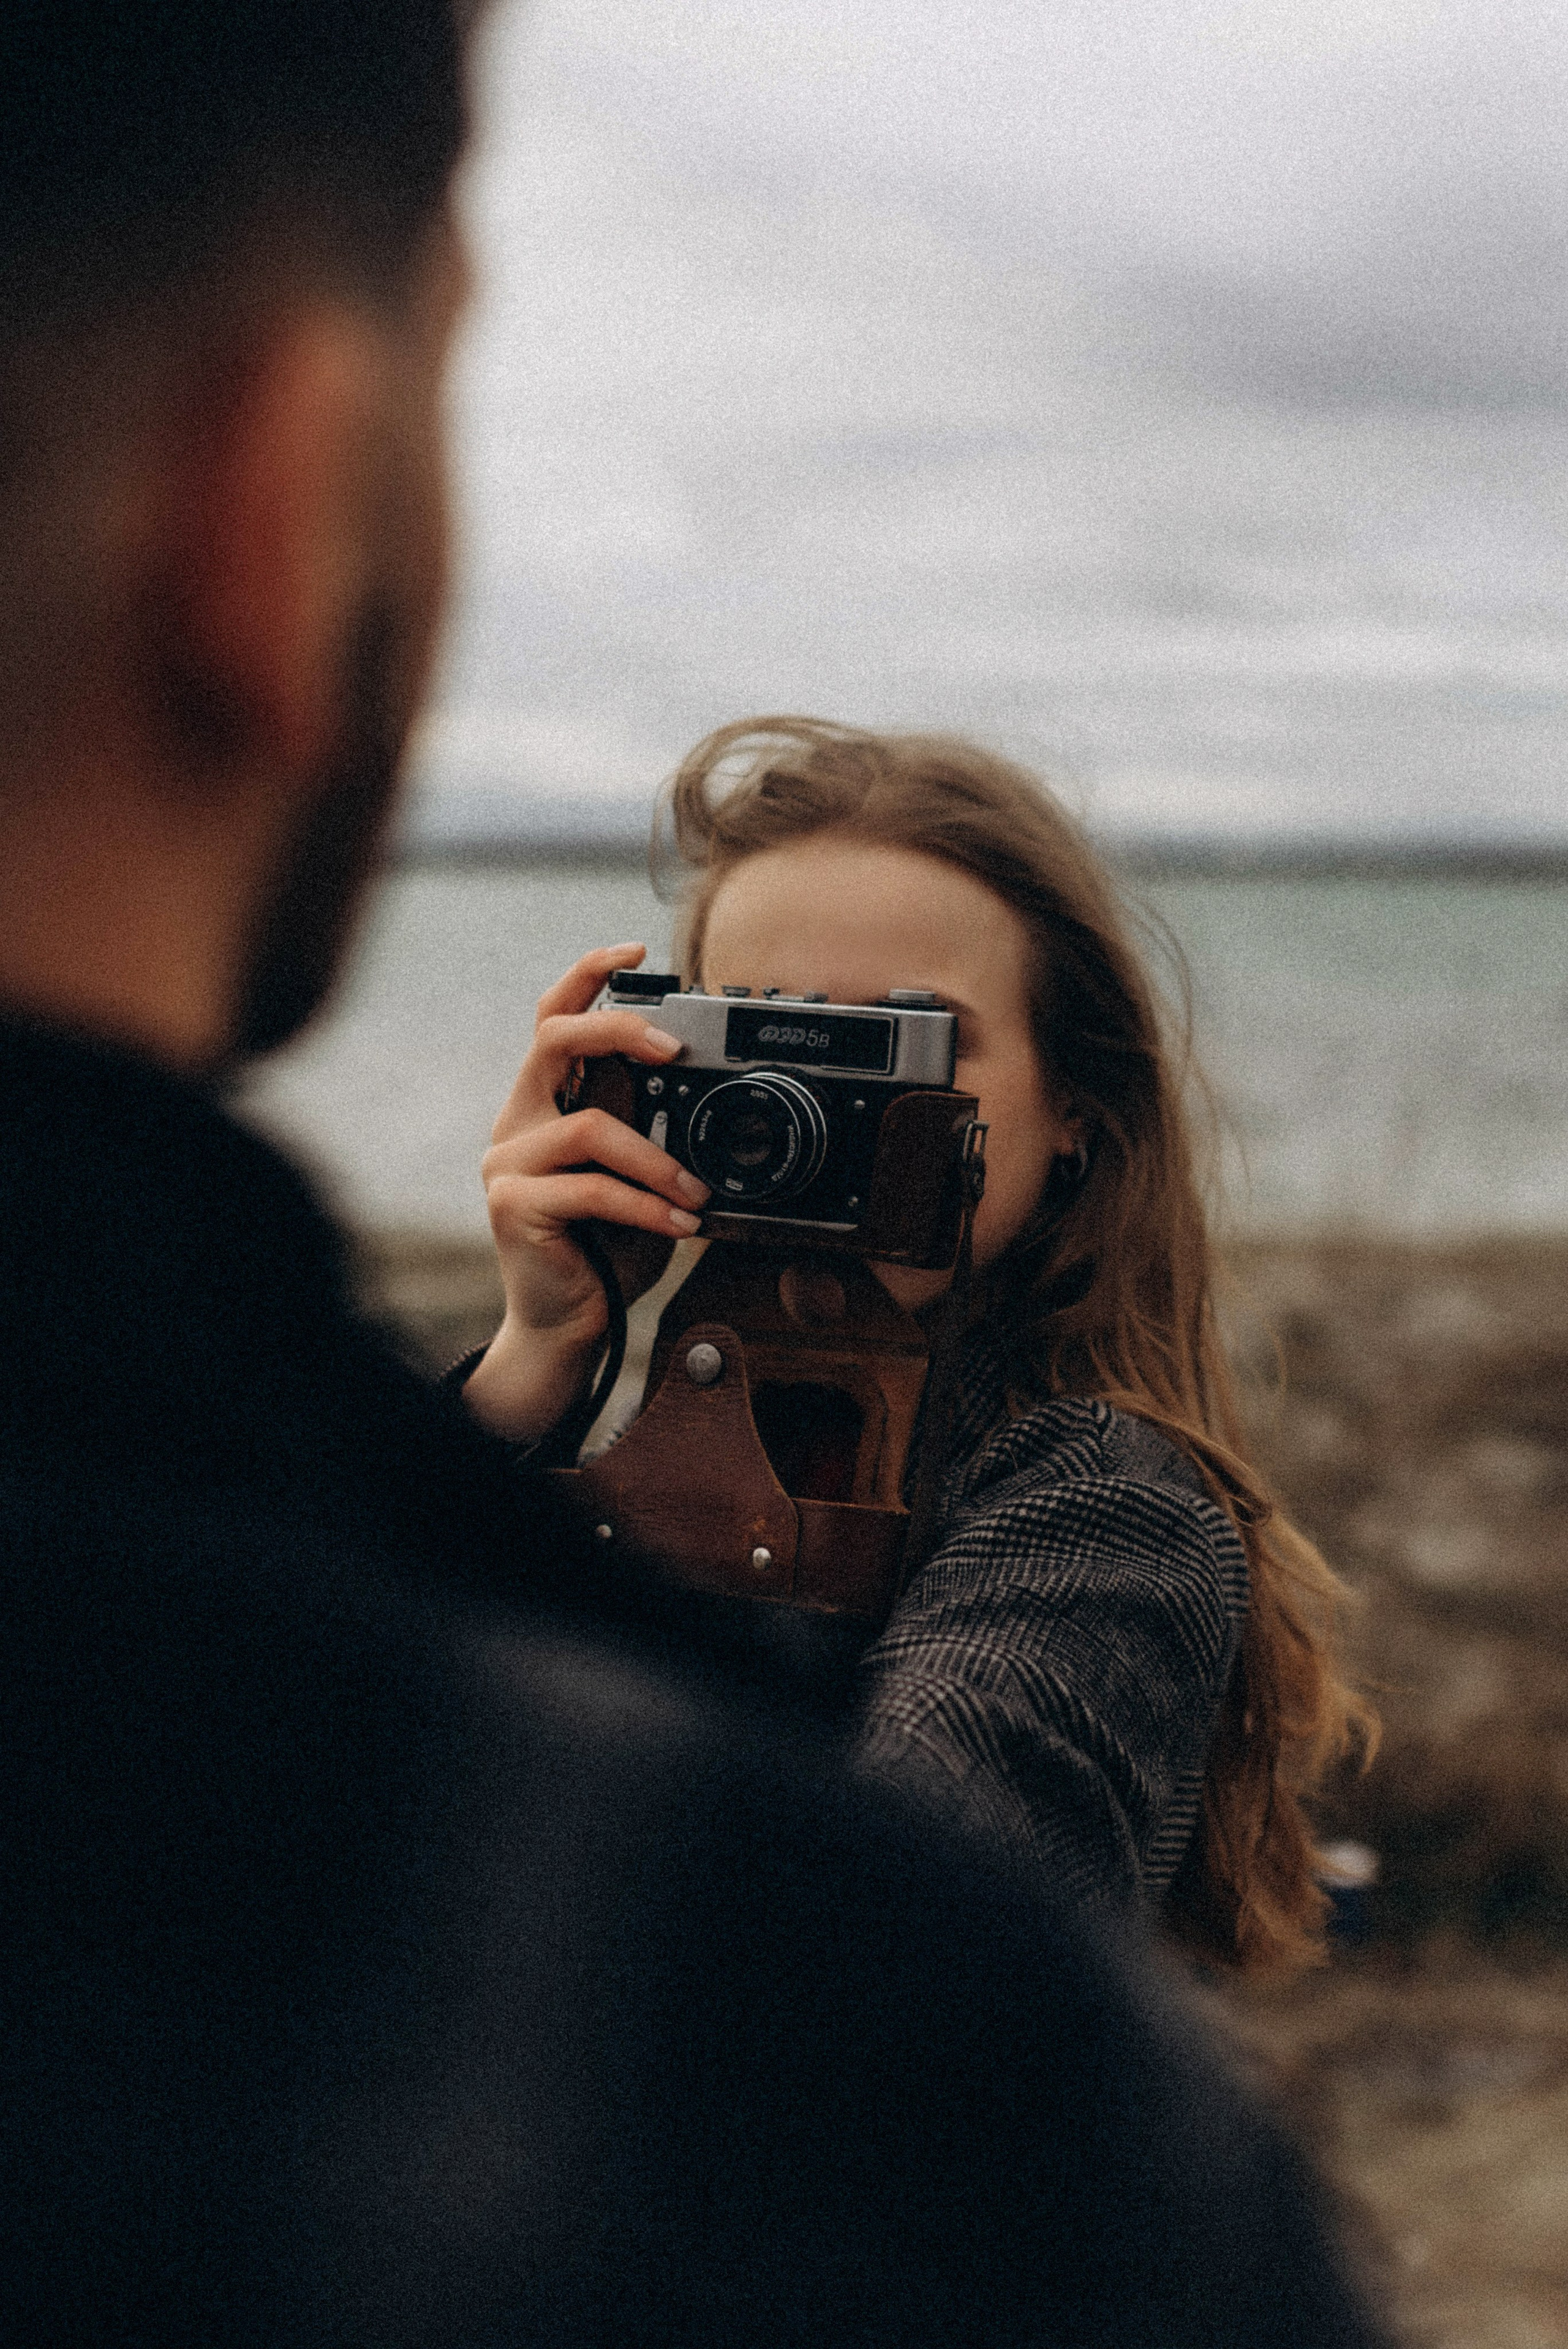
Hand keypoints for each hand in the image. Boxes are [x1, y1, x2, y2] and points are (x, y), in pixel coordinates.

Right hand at [462, 945, 708, 1441]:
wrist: (568, 1325)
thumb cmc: (606, 1248)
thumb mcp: (638, 1174)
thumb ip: (649, 1127)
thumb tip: (703, 1085)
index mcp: (544, 1103)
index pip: (554, 1018)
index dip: (588, 974)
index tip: (635, 950)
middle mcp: (518, 1121)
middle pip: (555, 1039)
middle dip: (620, 1030)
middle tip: (675, 1051)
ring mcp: (509, 1161)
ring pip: (591, 1127)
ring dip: (658, 1161)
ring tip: (695, 1197)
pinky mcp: (512, 1204)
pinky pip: (593, 1189)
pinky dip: (647, 1206)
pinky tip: (679, 1226)